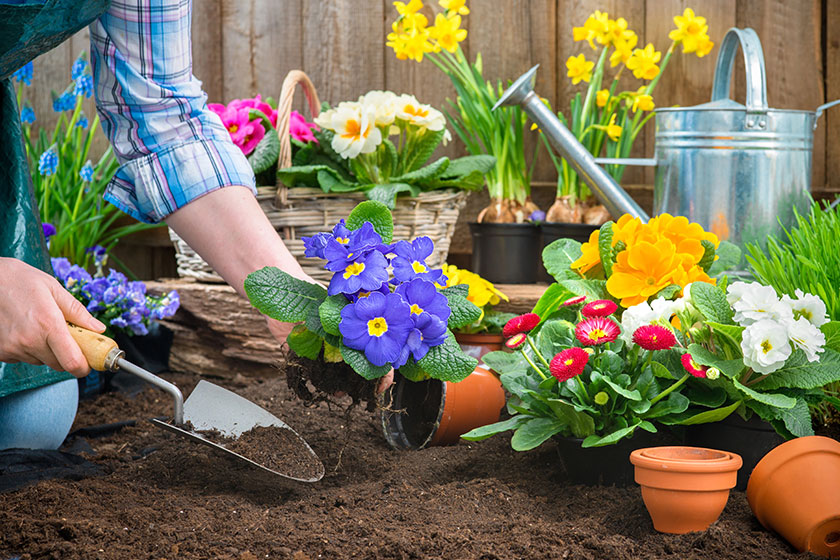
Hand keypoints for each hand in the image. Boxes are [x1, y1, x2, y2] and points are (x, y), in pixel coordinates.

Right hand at [0, 257, 104, 376]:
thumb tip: (98, 329)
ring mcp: (13, 348)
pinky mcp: (1, 351)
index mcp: (49, 324)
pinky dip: (29, 349)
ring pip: (42, 361)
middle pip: (60, 365)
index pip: (72, 362)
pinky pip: (24, 358)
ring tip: (40, 326)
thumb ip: (78, 312)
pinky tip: (24, 330)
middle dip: (68, 355)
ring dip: (47, 351)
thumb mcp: (55, 289)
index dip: (84, 367)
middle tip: (67, 336)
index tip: (89, 363)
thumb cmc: (21, 280)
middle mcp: (30, 340)